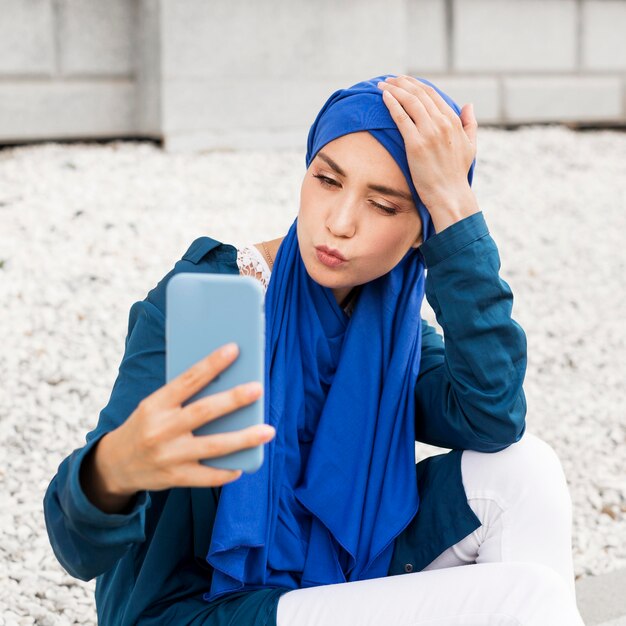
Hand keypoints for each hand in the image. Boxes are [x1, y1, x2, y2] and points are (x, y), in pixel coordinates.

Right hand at [96, 343, 274, 495]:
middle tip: (258, 389)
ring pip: (213, 446)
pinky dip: (226, 471)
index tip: (234, 349)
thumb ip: (184, 398)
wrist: (115, 465)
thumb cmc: (146, 426)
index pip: (187, 380)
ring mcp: (168, 456)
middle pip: (204, 412)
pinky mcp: (174, 478)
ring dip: (244, 438)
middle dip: (234, 399)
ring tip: (268, 431)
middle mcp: (161, 429)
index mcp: (155, 405)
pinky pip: (207, 476)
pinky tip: (243, 465)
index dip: (211, 364)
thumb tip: (226, 384)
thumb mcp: (155, 406)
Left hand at [377, 75, 479, 232]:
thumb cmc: (457, 174)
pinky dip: (392, 104)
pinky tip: (383, 97)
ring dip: (394, 90)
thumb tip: (469, 105)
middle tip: (388, 79)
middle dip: (402, 83)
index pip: (432, 94)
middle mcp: (442, 123)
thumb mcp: (470, 146)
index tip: (403, 81)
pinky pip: (401, 118)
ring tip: (382, 85)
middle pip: (419, 94)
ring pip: (409, 102)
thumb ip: (470, 124)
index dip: (415, 84)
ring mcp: (429, 133)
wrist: (450, 195)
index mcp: (454, 121)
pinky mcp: (416, 144)